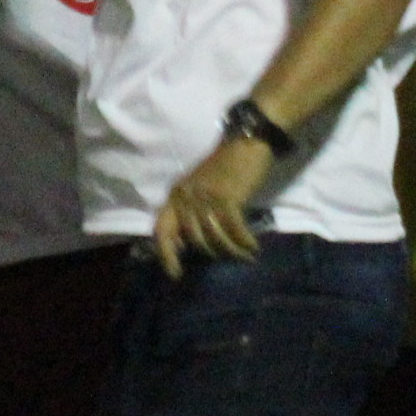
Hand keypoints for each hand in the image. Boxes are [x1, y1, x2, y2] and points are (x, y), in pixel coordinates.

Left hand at [150, 136, 269, 277]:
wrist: (247, 141)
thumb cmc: (226, 165)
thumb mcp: (200, 187)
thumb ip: (192, 210)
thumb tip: (189, 243)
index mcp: (176, 193)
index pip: (163, 229)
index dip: (166, 255)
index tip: (176, 275)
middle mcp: (186, 196)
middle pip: (195, 239)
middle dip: (213, 253)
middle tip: (230, 258)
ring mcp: (206, 197)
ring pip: (215, 237)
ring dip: (232, 251)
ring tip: (245, 256)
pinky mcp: (227, 198)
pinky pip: (234, 231)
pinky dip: (245, 242)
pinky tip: (253, 247)